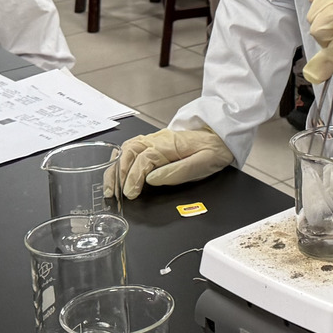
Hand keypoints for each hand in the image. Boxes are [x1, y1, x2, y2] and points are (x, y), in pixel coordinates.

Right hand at [107, 129, 233, 197]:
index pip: (144, 159)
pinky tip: (117, 172)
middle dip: (118, 173)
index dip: (134, 177)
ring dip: (116, 167)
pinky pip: (132, 149)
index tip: (131, 194)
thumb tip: (151, 179)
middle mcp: (158, 139)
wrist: (221, 138)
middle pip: (129, 151)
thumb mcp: (202, 164)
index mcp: (169, 144)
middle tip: (114, 193)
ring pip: (127, 149)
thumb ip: (176, 172)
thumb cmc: (213, 151)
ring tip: (111, 187)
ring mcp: (154, 139)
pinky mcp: (154, 144)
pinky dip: (121, 160)